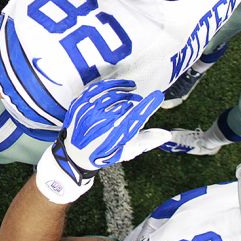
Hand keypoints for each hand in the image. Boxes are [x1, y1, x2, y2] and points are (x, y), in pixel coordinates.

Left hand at [35, 80, 162, 203]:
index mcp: (115, 136)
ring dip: (125, 91)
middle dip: (136, 100)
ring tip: (131, 92)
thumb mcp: (127, 151)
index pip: (137, 116)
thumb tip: (166, 134)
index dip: (149, 105)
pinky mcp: (80, 104)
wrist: (74, 155)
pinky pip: (97, 88)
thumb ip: (147, 140)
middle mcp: (102, 123)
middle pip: (126, 103)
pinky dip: (110, 85)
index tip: (158, 95)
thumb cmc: (104, 154)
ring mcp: (89, 112)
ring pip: (112, 94)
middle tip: (139, 102)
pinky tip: (118, 86)